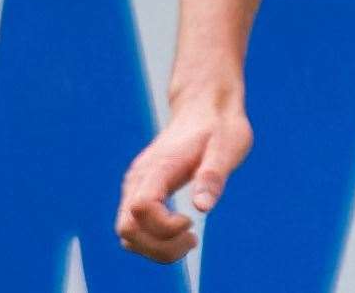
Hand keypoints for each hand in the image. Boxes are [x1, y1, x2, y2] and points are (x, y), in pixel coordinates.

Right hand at [115, 93, 251, 262]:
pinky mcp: (140, 190)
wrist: (204, 106)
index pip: (142, 208)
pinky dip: (152, 240)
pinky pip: (134, 226)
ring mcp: (136, 185)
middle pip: (127, 228)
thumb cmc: (219, 127)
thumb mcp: (229, 146)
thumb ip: (214, 175)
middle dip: (158, 247)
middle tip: (193, 240)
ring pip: (126, 232)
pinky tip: (180, 233)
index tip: (192, 222)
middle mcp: (139, 178)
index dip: (164, 226)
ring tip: (189, 241)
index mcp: (159, 167)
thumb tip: (202, 207)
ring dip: (154, 248)